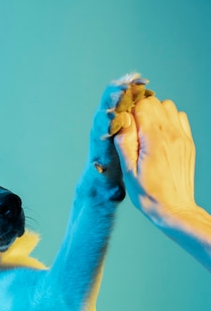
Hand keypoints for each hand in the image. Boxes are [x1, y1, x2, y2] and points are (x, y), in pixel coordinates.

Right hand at [113, 96, 195, 225]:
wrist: (174, 209)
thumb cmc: (148, 194)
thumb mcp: (128, 171)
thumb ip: (125, 142)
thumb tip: (122, 118)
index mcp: (154, 140)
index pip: (142, 105)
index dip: (130, 110)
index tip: (124, 123)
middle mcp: (171, 134)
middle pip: (155, 102)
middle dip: (141, 110)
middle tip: (134, 129)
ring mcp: (182, 137)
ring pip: (168, 107)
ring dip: (155, 114)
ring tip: (147, 132)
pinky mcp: (188, 143)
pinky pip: (180, 118)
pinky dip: (169, 120)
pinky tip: (160, 135)